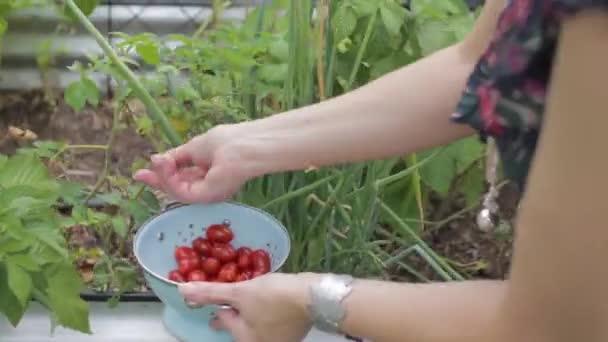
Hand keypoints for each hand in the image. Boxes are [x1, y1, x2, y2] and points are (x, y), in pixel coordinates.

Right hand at [133, 125, 259, 202]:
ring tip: (156, 162)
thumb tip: (156, 159)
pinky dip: (168, 178)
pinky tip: (162, 165)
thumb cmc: (225, 142)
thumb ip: (176, 157)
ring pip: (176, 189)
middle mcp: (206, 185)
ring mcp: (206, 193)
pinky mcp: (204, 197)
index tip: (144, 170)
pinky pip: (179, 191)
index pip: (182, 176)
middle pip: (177, 186)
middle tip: (138, 175)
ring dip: (162, 176)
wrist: (243, 147)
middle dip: (157, 180)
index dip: (163, 173)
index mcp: (207, 172)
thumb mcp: (194, 147)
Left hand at [178, 273, 317, 341]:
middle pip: (239, 325)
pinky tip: (273, 298)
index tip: (222, 293)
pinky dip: (269, 311)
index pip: (222, 319)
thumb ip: (211, 293)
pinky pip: (272, 323)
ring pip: (256, 323)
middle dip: (236, 310)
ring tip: (255, 293)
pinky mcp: (293, 335)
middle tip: (237, 294)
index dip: (220, 304)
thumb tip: (182, 290)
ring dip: (253, 310)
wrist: (314, 297)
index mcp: (243, 339)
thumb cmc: (273, 295)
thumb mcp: (240, 291)